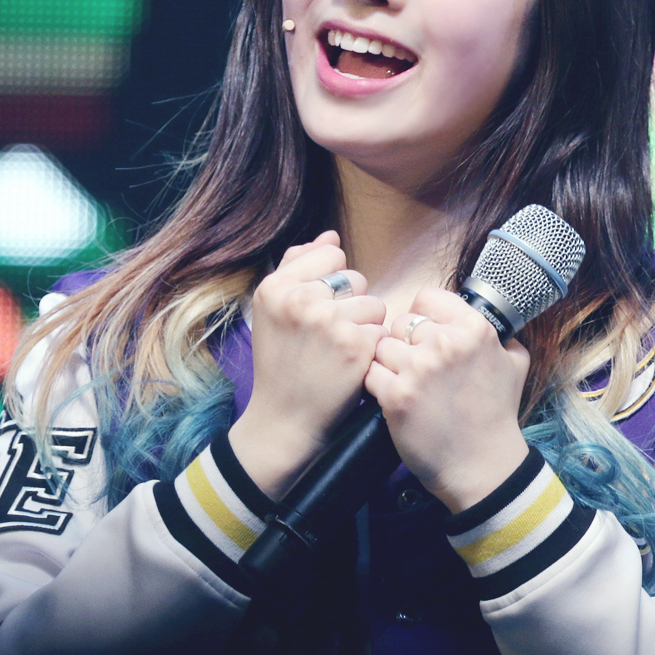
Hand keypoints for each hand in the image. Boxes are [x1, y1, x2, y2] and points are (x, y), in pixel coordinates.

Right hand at [228, 231, 386, 498]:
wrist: (285, 418)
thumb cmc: (282, 362)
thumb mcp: (272, 310)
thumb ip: (298, 266)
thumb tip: (331, 235)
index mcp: (275, 287)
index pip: (330, 253)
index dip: (332, 280)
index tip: (319, 307)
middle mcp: (300, 300)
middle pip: (355, 278)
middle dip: (350, 303)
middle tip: (328, 335)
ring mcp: (329, 322)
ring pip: (373, 303)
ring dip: (365, 325)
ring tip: (340, 349)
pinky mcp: (356, 345)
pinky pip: (381, 328)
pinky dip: (373, 346)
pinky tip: (353, 362)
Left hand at [366, 287, 530, 512]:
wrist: (483, 465)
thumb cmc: (497, 415)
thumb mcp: (514, 364)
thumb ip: (499, 333)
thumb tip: (486, 313)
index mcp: (474, 328)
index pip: (427, 299)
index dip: (422, 317)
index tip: (425, 336)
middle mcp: (446, 343)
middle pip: (401, 323)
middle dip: (405, 343)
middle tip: (417, 368)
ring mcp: (419, 369)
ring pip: (382, 347)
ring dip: (389, 364)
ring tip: (406, 384)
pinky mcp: (396, 395)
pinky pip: (370, 373)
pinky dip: (377, 385)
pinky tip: (393, 397)